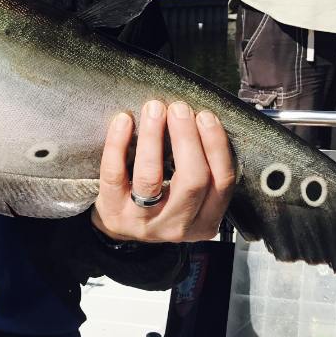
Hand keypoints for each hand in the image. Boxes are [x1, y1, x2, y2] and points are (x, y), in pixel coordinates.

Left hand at [92, 100, 234, 243]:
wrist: (122, 228)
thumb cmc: (162, 201)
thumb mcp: (191, 198)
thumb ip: (202, 169)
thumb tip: (201, 119)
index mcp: (204, 221)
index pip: (221, 183)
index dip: (216, 145)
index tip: (206, 115)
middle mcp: (176, 225)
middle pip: (192, 181)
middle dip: (187, 138)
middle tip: (179, 108)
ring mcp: (142, 221)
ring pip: (150, 177)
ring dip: (153, 137)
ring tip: (154, 109)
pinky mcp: (113, 211)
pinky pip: (114, 174)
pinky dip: (117, 144)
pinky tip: (124, 120)